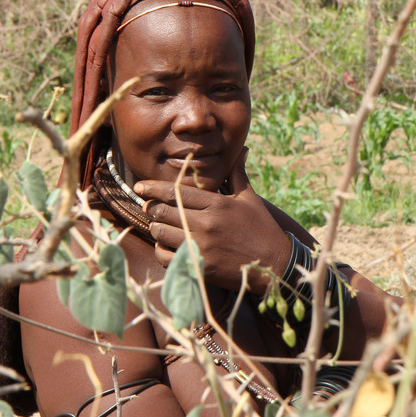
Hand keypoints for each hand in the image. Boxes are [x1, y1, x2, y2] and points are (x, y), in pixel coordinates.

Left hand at [133, 148, 291, 293]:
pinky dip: (161, 251)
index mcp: (217, 204)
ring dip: (156, 228)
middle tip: (148, 206)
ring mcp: (202, 247)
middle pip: (164, 211)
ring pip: (162, 233)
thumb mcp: (250, 199)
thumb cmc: (262, 229)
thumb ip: (239, 173)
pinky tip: (166, 246)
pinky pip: (166, 258)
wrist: (276, 265)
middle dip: (151, 208)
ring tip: (158, 225)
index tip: (140, 186)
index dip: (154, 188)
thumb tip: (242, 149)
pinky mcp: (200, 267)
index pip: (177, 191)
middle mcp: (207, 224)